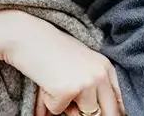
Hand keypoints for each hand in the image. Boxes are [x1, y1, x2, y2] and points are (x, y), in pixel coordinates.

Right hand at [0, 10, 124, 115]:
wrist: (24, 35)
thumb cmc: (48, 48)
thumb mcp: (78, 62)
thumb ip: (92, 83)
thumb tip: (96, 113)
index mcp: (105, 66)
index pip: (119, 102)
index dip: (112, 112)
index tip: (101, 112)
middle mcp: (100, 74)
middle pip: (108, 113)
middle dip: (91, 114)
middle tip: (70, 98)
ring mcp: (85, 83)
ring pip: (81, 114)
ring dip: (66, 106)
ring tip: (53, 83)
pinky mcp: (66, 91)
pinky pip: (57, 111)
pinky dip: (47, 102)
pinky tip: (43, 82)